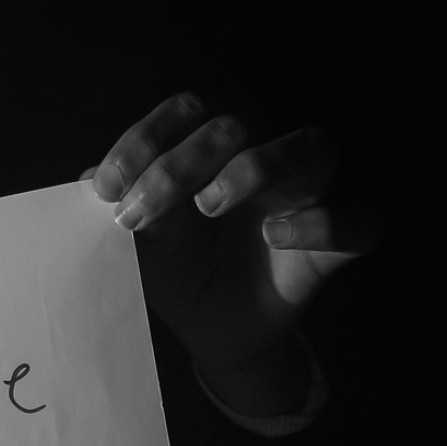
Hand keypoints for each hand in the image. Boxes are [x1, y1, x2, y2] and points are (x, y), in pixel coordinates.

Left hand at [84, 92, 377, 415]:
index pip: (186, 111)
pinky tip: (276, 236)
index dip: (143, 140)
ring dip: (253, 169)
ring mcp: (307, 194)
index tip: (106, 188)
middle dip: (179, 163)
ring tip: (208, 206)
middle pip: (236, 122)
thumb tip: (89, 180)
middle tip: (137, 213)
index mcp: (212, 148)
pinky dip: (319, 223)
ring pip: (311, 146)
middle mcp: (264, 157)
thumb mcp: (139, 245)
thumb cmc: (177, 271)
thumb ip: (121, 207)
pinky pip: (356, 218)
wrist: (211, 334)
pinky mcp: (338, 244)